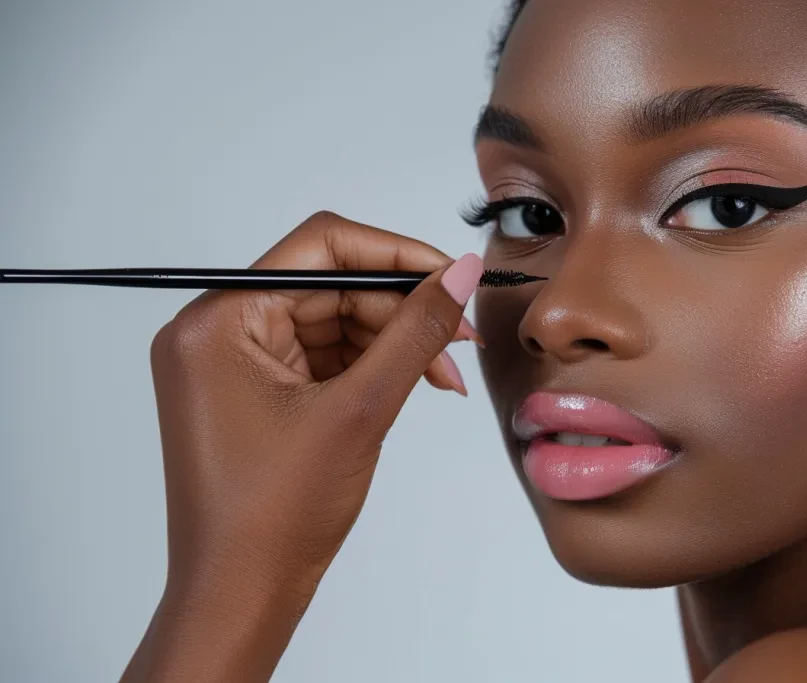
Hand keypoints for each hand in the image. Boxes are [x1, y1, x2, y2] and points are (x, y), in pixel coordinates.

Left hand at [121, 211, 483, 682]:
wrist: (241, 595)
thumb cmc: (273, 518)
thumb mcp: (360, 410)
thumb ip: (415, 332)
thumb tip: (461, 273)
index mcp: (218, 322)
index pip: (319, 247)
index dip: (395, 255)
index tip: (450, 275)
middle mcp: (215, 332)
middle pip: (328, 284)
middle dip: (399, 309)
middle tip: (458, 334)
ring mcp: (231, 363)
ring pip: (330, 320)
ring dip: (390, 340)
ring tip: (442, 372)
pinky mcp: (251, 390)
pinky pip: (320, 354)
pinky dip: (368, 365)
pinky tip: (411, 382)